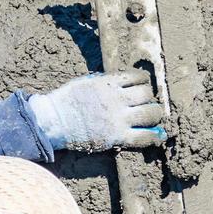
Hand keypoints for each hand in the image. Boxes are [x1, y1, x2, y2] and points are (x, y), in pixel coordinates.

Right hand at [28, 70, 168, 151]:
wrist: (54, 122)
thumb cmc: (66, 101)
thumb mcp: (86, 82)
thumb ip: (106, 82)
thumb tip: (121, 82)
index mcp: (108, 83)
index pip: (137, 77)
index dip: (143, 82)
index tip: (142, 86)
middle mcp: (116, 99)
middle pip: (147, 95)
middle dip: (149, 98)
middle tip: (146, 104)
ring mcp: (118, 119)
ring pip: (150, 114)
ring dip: (155, 115)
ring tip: (152, 117)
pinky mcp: (117, 137)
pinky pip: (144, 137)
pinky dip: (154, 137)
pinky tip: (158, 136)